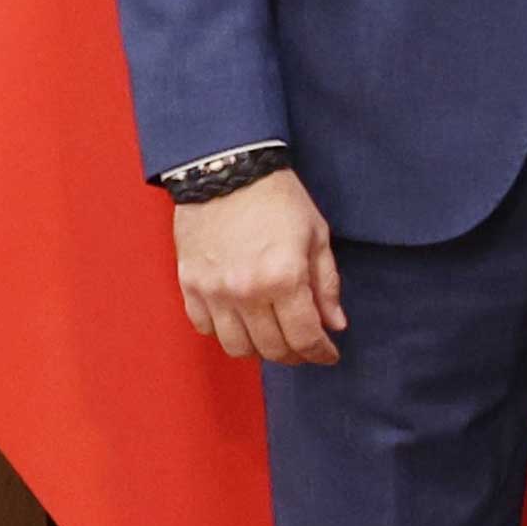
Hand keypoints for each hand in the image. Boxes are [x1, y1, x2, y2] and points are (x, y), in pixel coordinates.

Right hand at [176, 171, 343, 366]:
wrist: (227, 170)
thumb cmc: (278, 198)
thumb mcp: (316, 236)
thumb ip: (326, 285)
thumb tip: (335, 324)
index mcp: (284, 278)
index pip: (304, 337)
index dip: (320, 353)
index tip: (328, 354)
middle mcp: (247, 291)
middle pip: (272, 349)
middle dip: (294, 354)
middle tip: (304, 347)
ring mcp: (214, 291)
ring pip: (236, 347)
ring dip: (259, 349)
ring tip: (273, 337)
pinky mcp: (190, 285)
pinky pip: (205, 328)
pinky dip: (225, 332)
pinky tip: (241, 321)